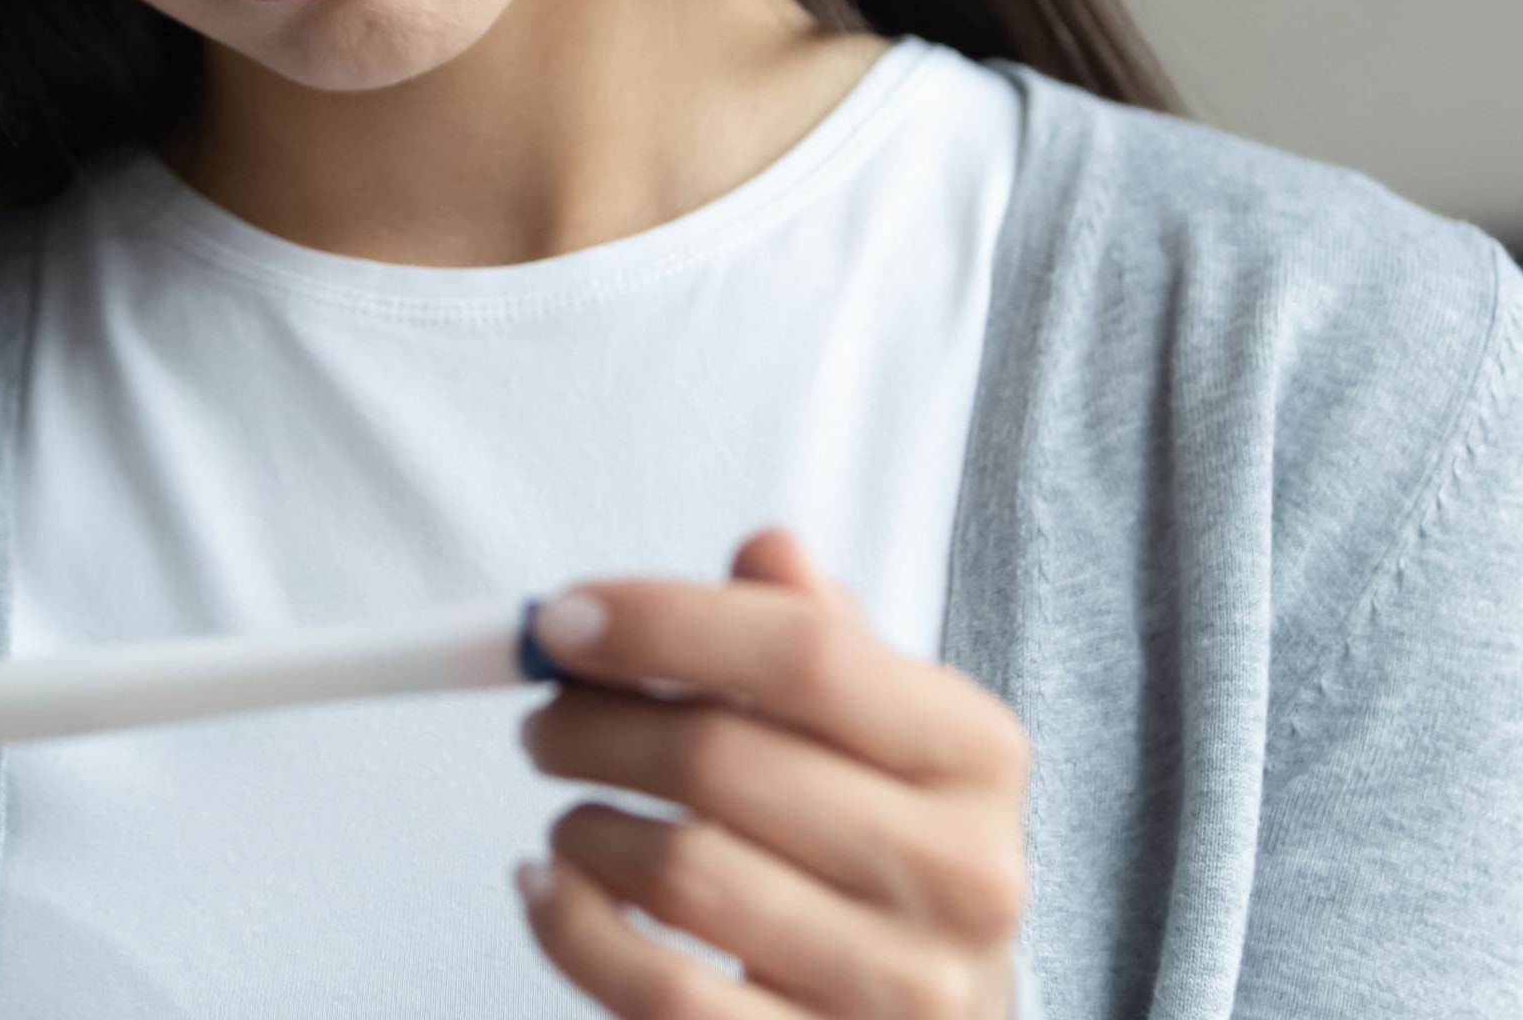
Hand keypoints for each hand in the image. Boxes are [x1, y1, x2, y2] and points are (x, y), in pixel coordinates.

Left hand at [514, 528, 1028, 1018]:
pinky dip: (572, 930)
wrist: (931, 1018)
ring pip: (682, 874)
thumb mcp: (884, 737)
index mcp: (977, 754)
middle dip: (596, 726)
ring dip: (584, 830)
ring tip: (571, 816)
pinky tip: (550, 893)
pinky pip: (658, 993)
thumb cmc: (888, 860)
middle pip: (724, 759)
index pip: (804, 653)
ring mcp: (898, 984)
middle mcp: (960, 871)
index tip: (563, 621)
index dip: (663, 621)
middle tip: (545, 720)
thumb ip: (820, 642)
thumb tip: (766, 550)